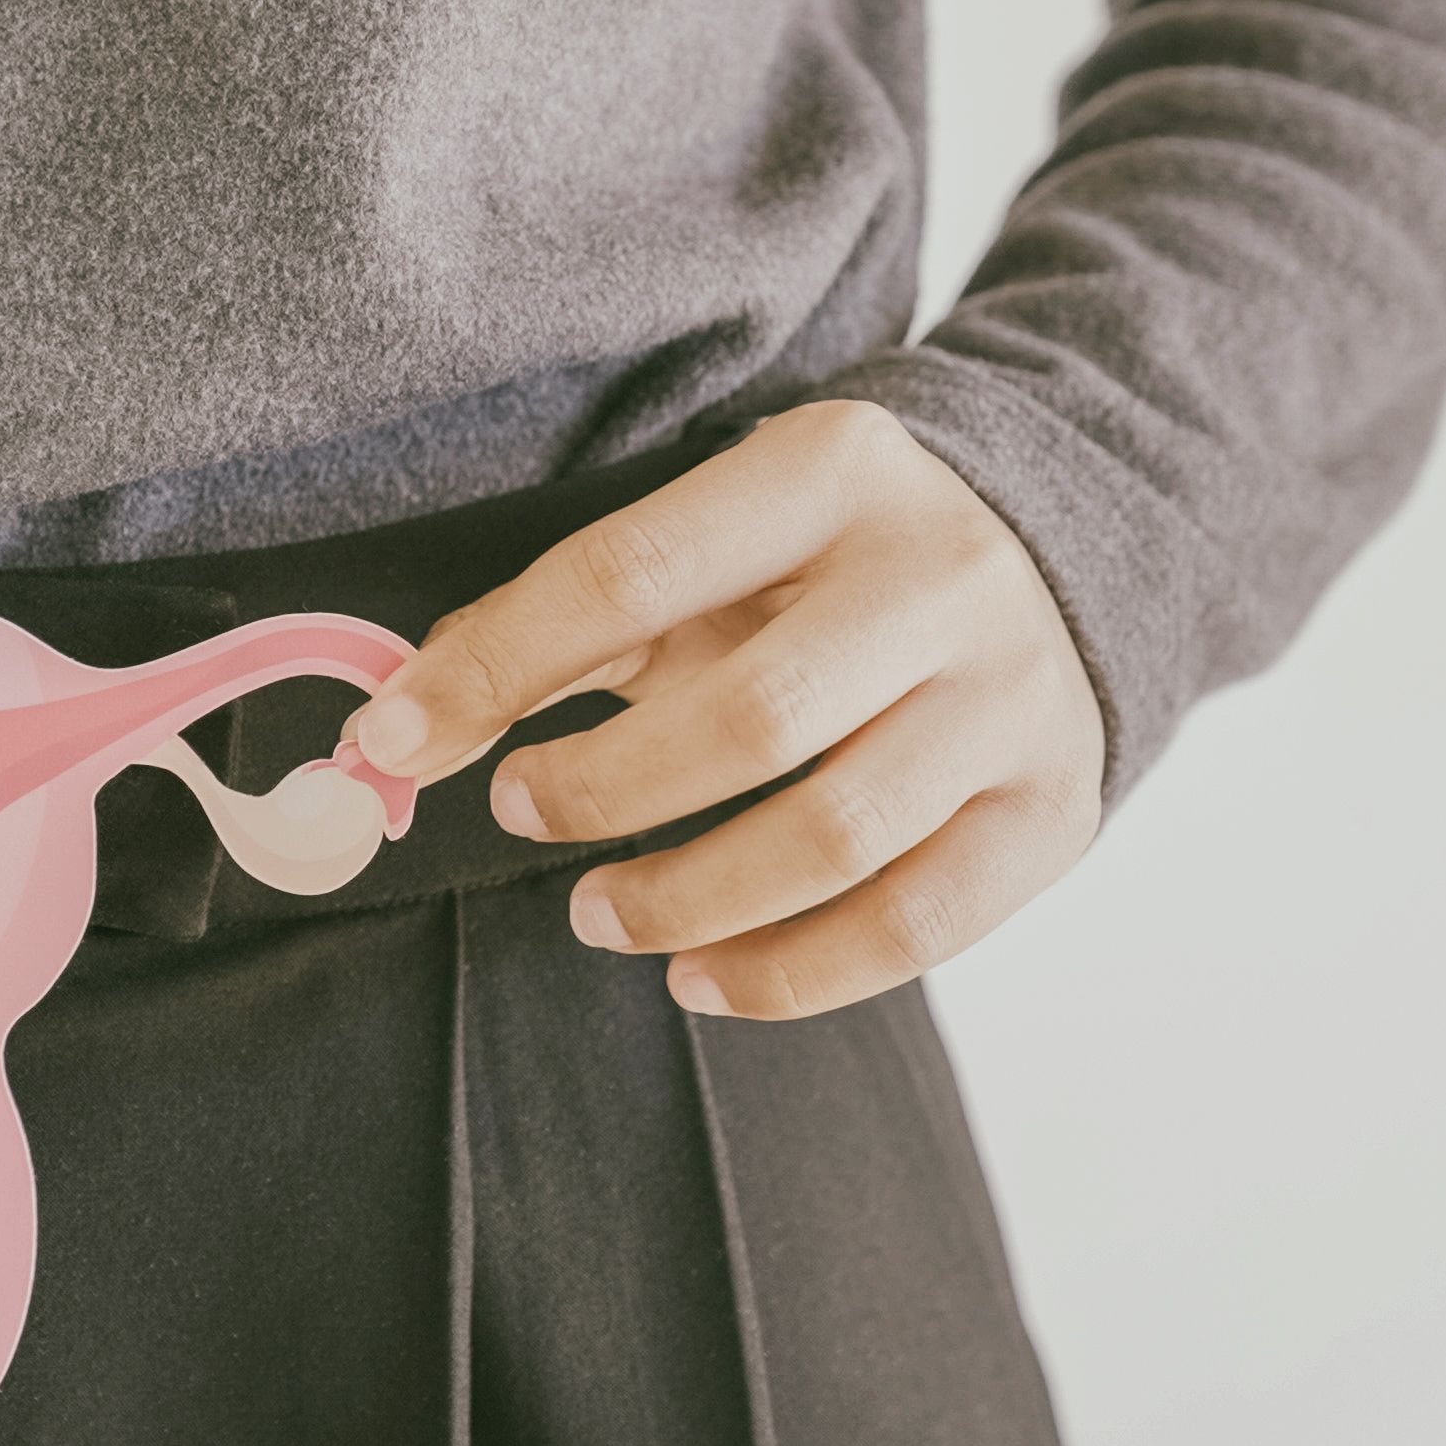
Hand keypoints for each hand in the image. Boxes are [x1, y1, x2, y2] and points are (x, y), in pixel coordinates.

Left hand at [343, 400, 1103, 1017]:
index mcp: (830, 468)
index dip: (496, 671)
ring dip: (686, 900)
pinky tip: (702, 977)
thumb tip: (398, 733)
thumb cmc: (820, 563)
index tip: (393, 742)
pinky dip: (790, 975)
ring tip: (599, 916)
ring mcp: (1012, 698)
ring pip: (834, 839)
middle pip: (748, 720)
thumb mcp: (703, 543)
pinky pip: (915, 926)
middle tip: (519, 813)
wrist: (1050, 554)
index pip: (627, 576)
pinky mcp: (1052, 808)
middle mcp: (939, 576)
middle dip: (602, 791)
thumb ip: (554, 622)